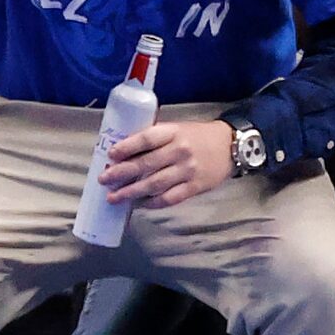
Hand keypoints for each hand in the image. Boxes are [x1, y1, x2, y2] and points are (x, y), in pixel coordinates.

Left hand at [99, 118, 234, 207]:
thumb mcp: (178, 129)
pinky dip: (153, 203)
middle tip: (104, 180)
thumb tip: (123, 153)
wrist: (231, 146)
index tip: (112, 155)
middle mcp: (180, 151)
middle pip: (146, 163)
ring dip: (131, 192)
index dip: (128, 147)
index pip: (147, 139)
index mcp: (174, 132)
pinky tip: (140, 204)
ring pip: (155, 184)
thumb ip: (155, 139)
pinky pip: (170, 198)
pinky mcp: (195, 186)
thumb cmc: (198, 136)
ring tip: (114, 197)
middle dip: (122, 173)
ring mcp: (188, 170)